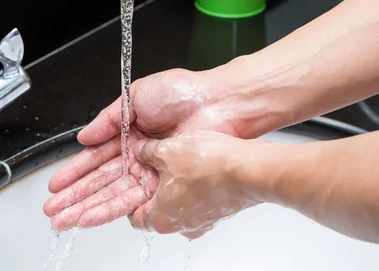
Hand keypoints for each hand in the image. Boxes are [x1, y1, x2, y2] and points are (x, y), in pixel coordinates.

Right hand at [44, 68, 245, 228]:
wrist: (217, 102)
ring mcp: (150, 170)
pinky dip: (110, 208)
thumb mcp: (135, 95)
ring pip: (112, 193)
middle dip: (74, 196)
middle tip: (53, 210)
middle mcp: (138, 154)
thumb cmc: (182, 92)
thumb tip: (83, 136)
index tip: (56, 185)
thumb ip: (107, 119)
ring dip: (86, 207)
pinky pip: (132, 198)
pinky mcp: (163, 182)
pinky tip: (92, 216)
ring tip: (64, 220)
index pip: (95, 157)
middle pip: (100, 180)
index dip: (74, 171)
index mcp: (129, 132)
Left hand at [130, 131, 267, 239]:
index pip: (134, 217)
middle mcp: (181, 226)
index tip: (131, 183)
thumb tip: (141, 151)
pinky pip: (200, 199)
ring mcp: (203, 221)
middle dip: (154, 188)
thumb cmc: (209, 166)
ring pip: (180, 203)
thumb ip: (147, 152)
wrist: (249, 169)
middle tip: (154, 167)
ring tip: (179, 161)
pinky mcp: (219, 212)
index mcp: (161, 219)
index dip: (129, 198)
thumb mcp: (166, 151)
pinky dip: (196, 184)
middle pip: (157, 210)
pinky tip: (199, 163)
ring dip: (177, 184)